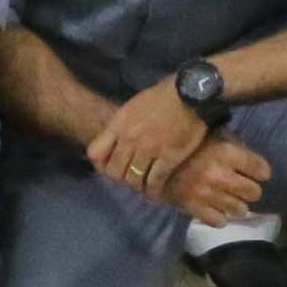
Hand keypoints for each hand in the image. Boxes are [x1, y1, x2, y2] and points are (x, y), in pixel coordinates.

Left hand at [86, 83, 210, 198]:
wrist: (191, 94)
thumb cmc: (163, 96)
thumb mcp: (134, 106)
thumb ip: (123, 125)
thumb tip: (118, 140)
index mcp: (119, 124)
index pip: (95, 153)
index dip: (101, 164)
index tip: (110, 167)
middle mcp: (130, 139)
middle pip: (114, 172)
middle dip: (121, 179)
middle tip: (130, 180)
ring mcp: (148, 149)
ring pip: (134, 180)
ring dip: (138, 186)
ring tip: (143, 187)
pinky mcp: (168, 158)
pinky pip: (155, 182)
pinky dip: (154, 191)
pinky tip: (156, 193)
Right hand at [161, 137, 271, 228]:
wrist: (153, 157)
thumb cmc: (188, 143)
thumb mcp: (214, 135)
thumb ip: (235, 146)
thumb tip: (253, 162)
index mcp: (227, 153)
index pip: (261, 170)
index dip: (259, 171)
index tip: (255, 171)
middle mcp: (221, 176)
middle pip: (254, 193)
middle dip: (250, 189)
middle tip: (241, 185)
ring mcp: (208, 194)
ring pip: (240, 210)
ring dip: (236, 204)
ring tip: (227, 197)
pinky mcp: (195, 208)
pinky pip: (219, 221)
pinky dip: (219, 216)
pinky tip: (214, 207)